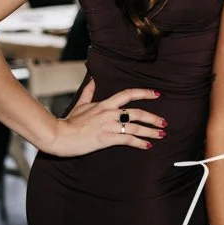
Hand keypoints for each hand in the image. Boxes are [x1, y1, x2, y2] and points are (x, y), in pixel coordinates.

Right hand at [43, 78, 165, 156]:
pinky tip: (147, 145)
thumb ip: (89, 92)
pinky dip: (139, 142)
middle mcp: (109, 113)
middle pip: (137, 112)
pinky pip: (127, 139)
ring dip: (151, 131)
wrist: (59, 135)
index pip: (128, 94)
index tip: (157, 94)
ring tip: (161, 135)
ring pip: (135, 126)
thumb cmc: (69, 122)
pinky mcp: (106, 138)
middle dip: (153, 118)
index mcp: (105, 104)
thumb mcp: (80, 104)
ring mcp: (109, 125)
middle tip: (164, 123)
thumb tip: (93, 79)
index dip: (144, 93)